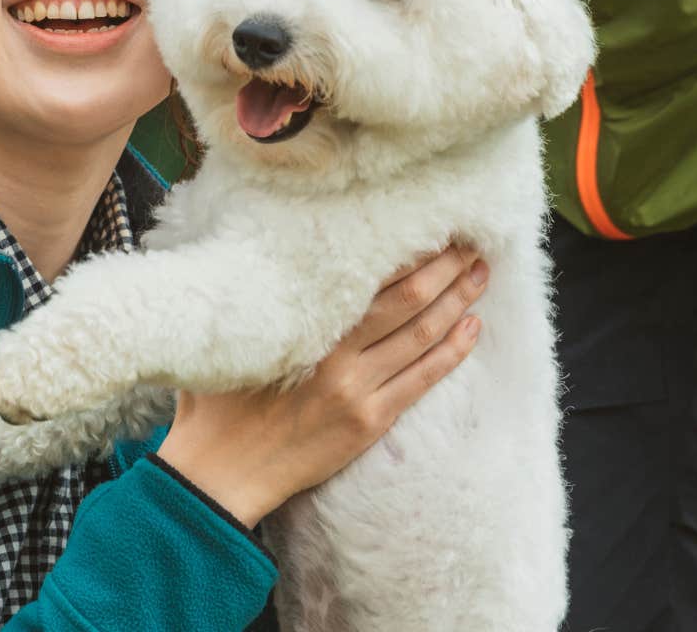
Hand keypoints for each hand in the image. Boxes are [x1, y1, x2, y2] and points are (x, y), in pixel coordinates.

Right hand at [155, 246, 487, 526]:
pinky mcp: (369, 421)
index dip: (403, 250)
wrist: (221, 471)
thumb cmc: (217, 403)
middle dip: (443, 267)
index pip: (367, 278)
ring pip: (421, 334)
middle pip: (406, 299)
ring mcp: (358, 390)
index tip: (428, 225)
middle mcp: (336, 355)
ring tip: (480, 273)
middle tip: (469, 240)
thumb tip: (269, 258)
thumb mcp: (233, 341)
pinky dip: (452, 351)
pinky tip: (473, 327)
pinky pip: (422, 379)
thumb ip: (258, 303)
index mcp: (303, 327)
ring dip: (457, 301)